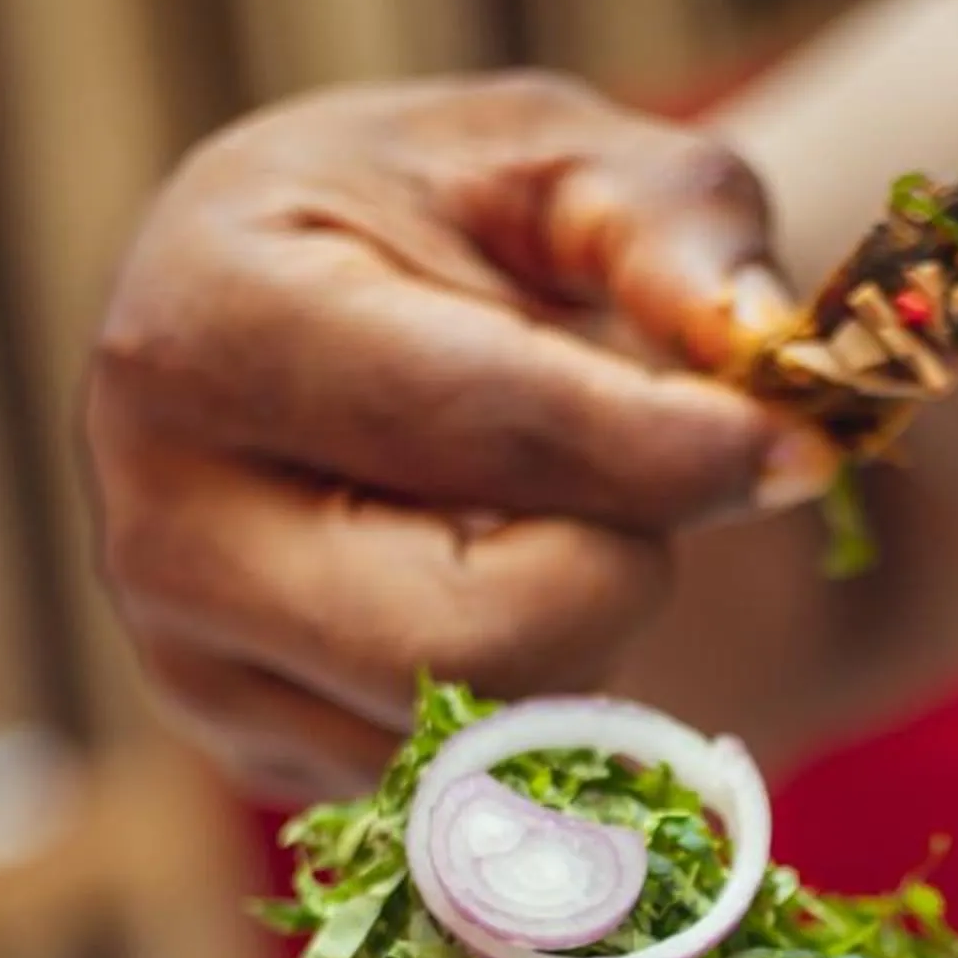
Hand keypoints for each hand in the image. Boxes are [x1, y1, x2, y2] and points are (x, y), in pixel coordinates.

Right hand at [86, 76, 834, 799]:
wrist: (313, 307)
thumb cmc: (447, 221)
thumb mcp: (562, 161)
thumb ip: (672, 225)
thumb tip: (757, 345)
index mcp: (209, 322)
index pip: (485, 435)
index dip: (668, 455)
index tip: (793, 451)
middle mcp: (164, 524)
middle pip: (479, 645)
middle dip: (612, 569)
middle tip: (636, 483)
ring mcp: (195, 666)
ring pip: (489, 745)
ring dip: (583, 642)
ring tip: (545, 518)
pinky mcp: (258, 758)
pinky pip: (469, 796)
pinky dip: (539, 705)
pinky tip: (498, 589)